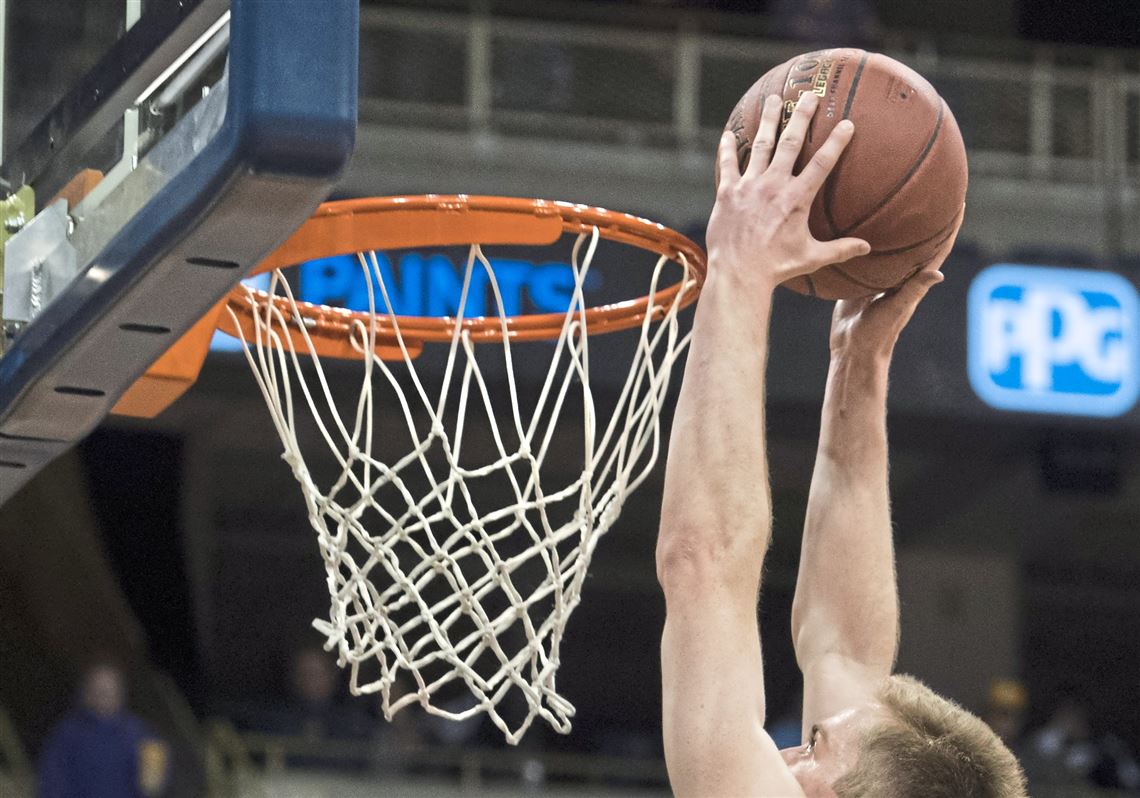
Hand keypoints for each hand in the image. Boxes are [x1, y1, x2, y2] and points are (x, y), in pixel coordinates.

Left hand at [706, 91, 870, 290]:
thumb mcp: (812, 257)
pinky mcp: (727, 192)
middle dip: (802, 117)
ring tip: (774, 100)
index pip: (823, 162)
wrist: (739, 273)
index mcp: (797, 198)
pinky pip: (728, 164)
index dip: (837, 141)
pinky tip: (728, 133)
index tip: (847, 123)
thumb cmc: (776, 267)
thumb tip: (867, 248)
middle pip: (791, 142)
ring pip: (761, 145)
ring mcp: (749, 186)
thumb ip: (840, 249)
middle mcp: (774, 185)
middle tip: (810, 96)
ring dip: (769, 121)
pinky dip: (728, 148)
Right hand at [829, 206, 962, 357]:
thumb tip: (938, 273)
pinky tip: (858, 224)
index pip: (939, 247)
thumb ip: (914, 289)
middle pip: (919, 240)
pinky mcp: (861, 279)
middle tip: (931, 189)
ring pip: (893, 245)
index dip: (952, 225)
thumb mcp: (897, 308)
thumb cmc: (879, 331)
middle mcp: (901, 274)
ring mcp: (881, 276)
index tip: (959, 201)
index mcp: (915, 279)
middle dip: (927, 217)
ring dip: (897, 225)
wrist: (852, 345)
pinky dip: (867, 239)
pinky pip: (866, 254)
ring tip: (897, 199)